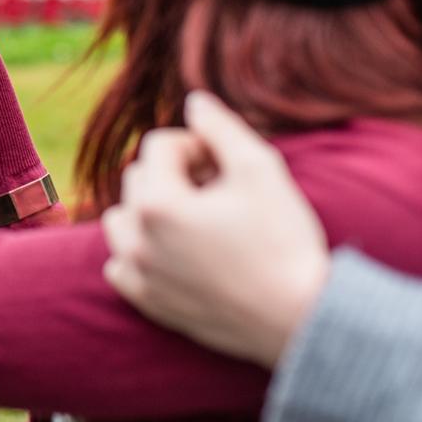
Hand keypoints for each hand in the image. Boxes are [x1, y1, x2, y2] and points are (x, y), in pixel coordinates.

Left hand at [100, 91, 330, 368]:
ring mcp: (139, 274)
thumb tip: (194, 102)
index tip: (227, 162)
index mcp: (158, 202)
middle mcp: (136, 238)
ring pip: (120, 219)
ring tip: (194, 217)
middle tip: (219, 188)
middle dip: (174, 173)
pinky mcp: (148, 303)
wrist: (300, 319)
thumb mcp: (260, 169)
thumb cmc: (284, 241)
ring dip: (148, 209)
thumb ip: (220, 127)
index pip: (160, 145)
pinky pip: (121, 265)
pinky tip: (176, 252)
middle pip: (139, 178)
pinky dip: (140, 252)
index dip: (197, 143)